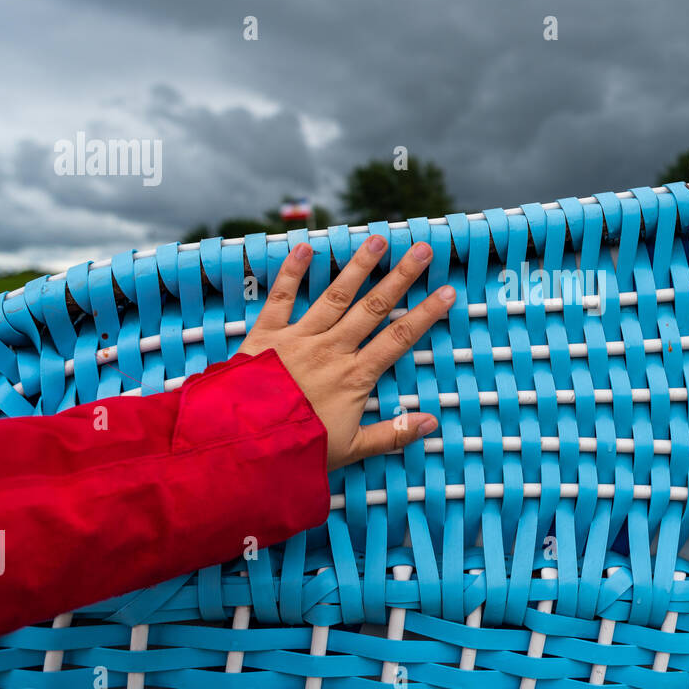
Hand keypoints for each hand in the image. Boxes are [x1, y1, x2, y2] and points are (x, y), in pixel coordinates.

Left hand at [236, 236, 454, 469]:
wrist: (242, 443)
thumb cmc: (297, 450)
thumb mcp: (350, 450)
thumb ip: (391, 435)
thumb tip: (431, 424)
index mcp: (354, 377)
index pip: (398, 339)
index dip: (426, 315)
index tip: (447, 292)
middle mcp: (332, 349)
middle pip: (373, 307)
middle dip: (400, 277)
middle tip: (421, 249)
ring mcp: (300, 338)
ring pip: (335, 295)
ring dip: (358, 266)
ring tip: (377, 239)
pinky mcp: (267, 335)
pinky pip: (281, 299)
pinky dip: (292, 272)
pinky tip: (305, 248)